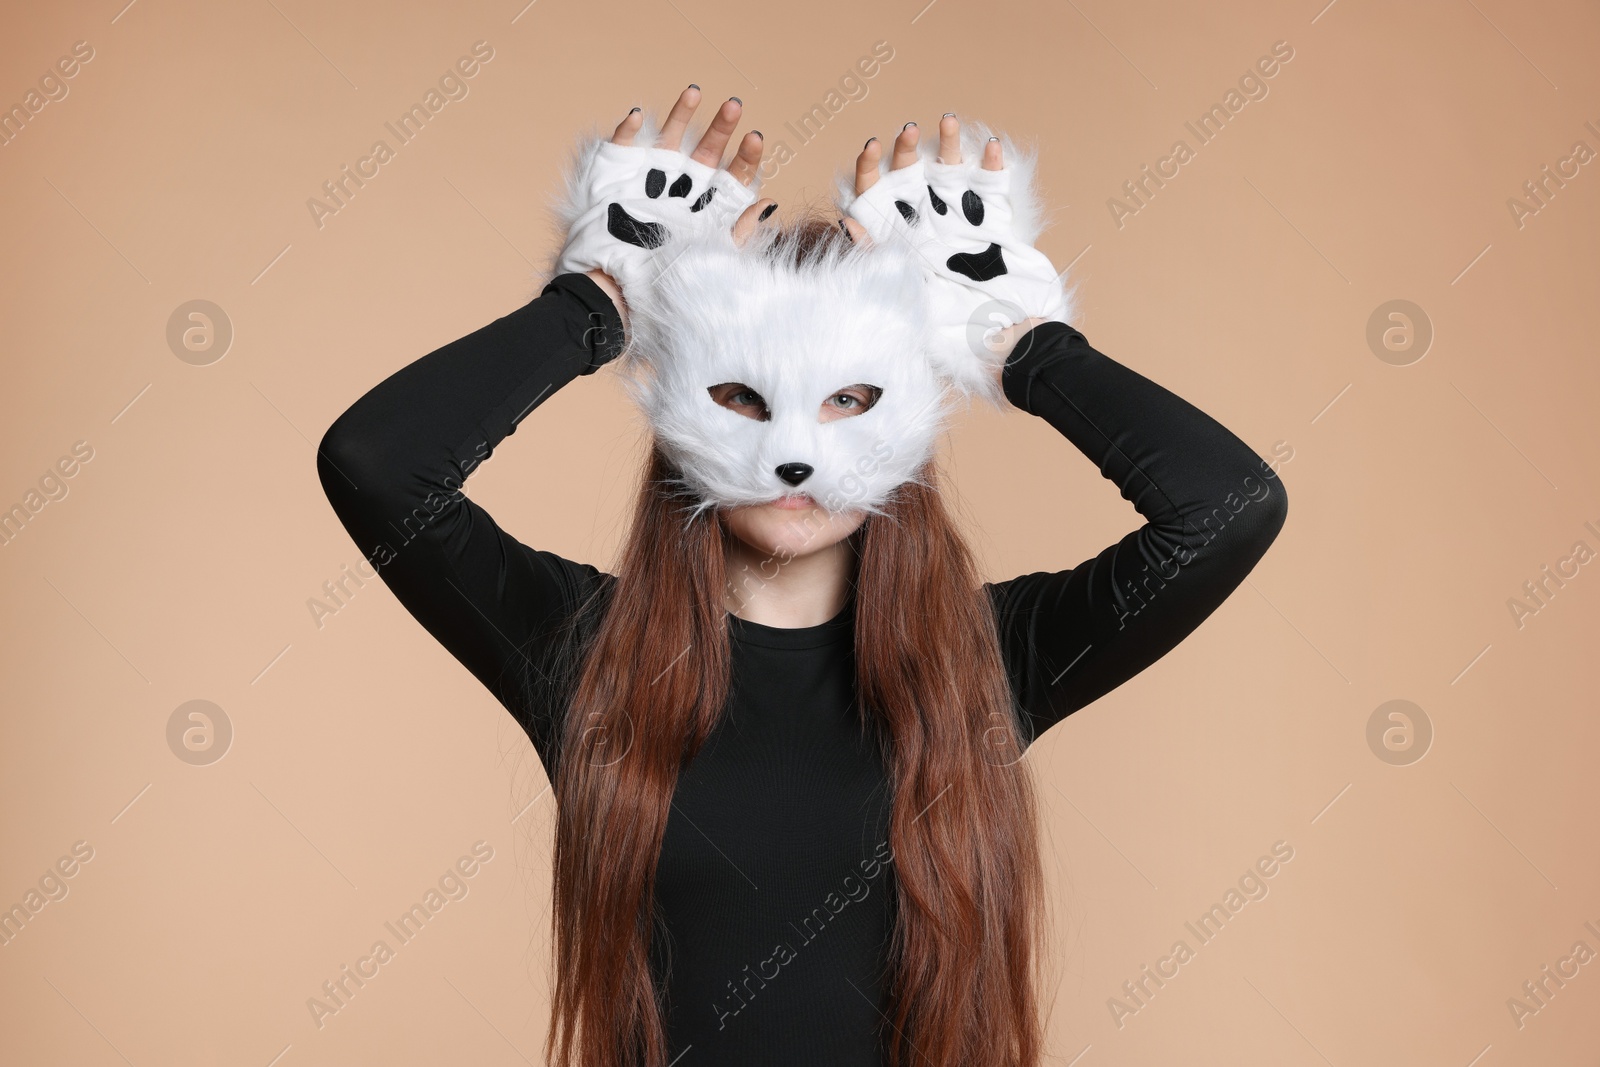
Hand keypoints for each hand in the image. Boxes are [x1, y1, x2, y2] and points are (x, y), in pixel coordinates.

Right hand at [559, 85, 775, 321]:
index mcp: (708, 210)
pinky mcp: (618, 176)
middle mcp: (683, 190)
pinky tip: (639, 115)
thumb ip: (739, 231)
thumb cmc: (660, 282)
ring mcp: (651, 180)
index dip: (746, 157)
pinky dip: (629, 129)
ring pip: (671, 138)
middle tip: (734, 107)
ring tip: (694, 91)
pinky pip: (624, 145)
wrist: (611, 291)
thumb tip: (768, 203)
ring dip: (682, 114)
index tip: (755, 139)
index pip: (734, 177)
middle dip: (722, 128)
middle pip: (709, 152)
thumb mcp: (709, 258)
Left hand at [838, 114, 1073, 405]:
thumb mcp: (908, 298)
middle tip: (906, 133)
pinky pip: (992, 187)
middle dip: (904, 152)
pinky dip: (991, 165)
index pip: (874, 202)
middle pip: (908, 180)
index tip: (872, 149)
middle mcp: (927, 232)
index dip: (869, 172)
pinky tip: (988, 148)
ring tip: (946, 121)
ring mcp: (963, 225)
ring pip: (950, 173)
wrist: (1012, 348)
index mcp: (900, 249)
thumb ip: (878, 260)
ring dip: (947, 144)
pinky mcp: (997, 227)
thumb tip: (846, 224)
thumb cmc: (956, 336)